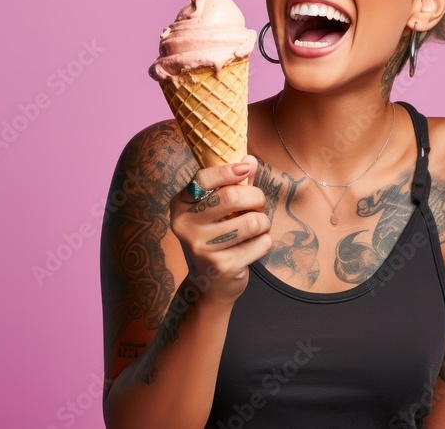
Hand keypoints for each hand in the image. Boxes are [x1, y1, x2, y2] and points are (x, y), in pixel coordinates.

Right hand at [169, 156, 271, 305]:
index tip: (245, 168)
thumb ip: (234, 183)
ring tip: (256, 227)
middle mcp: (185, 226)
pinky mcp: (221, 267)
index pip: (203, 179)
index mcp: (181, 206)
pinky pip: (260, 243)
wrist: (210, 284)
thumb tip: (249, 160)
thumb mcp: (219, 208)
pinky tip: (252, 247)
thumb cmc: (217, 236)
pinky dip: (264, 242)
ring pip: (251, 222)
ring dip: (263, 222)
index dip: (227, 170)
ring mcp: (201, 248)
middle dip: (256, 197)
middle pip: (231, 197)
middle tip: (259, 204)